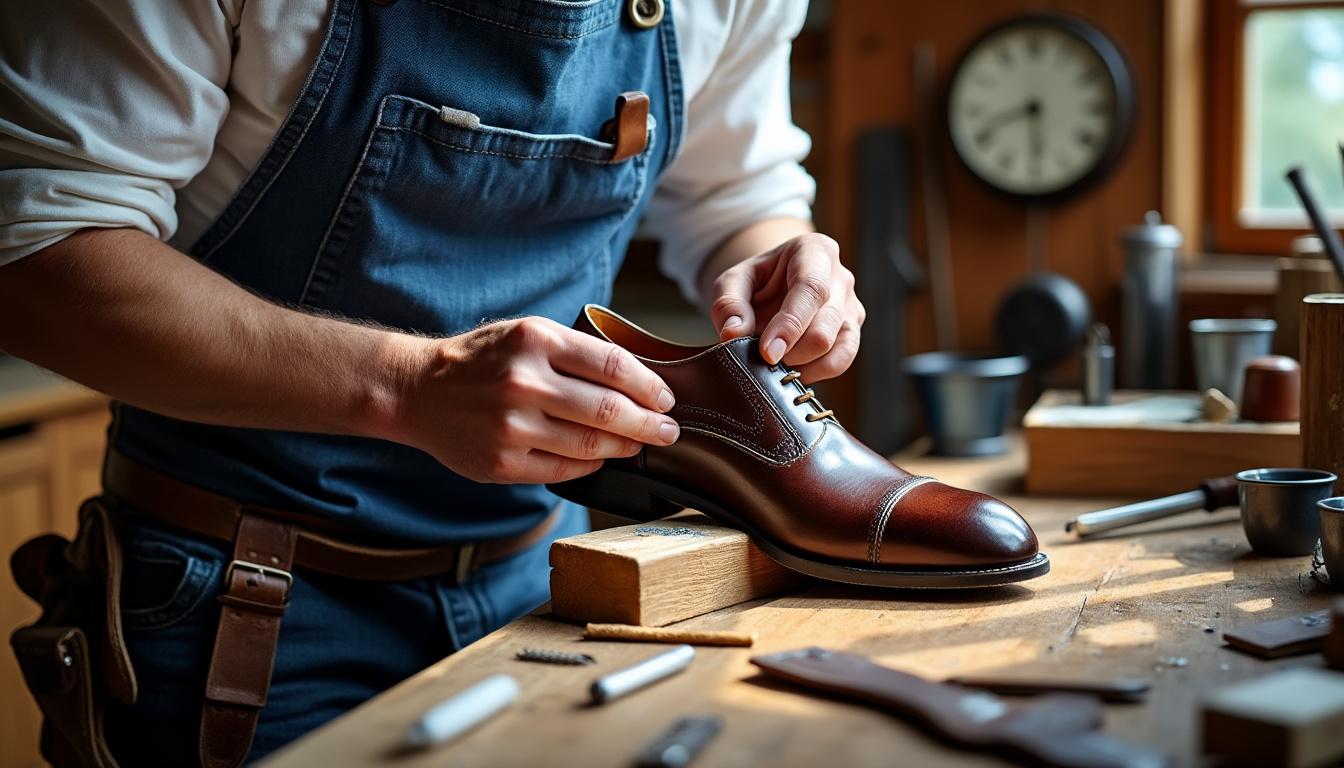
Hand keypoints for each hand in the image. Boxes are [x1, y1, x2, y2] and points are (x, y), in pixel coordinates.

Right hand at [394, 317, 678, 483]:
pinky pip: (565, 469)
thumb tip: (640, 378)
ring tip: (640, 444)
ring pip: (591, 445)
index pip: (613, 366)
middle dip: (649, 424)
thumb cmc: (482, 359)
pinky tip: (602, 457)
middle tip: (669, 430)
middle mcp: (524, 382)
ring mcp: (511, 426)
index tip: (666, 398)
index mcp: (535, 340)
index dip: (649, 386)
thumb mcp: (526, 332)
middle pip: (609, 410)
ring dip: (626, 447)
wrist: (418, 390)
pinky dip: (592, 464)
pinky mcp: (502, 462)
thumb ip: (577, 351)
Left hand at [709, 232, 863, 381]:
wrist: (776, 285)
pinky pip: (842, 360)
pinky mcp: (850, 332)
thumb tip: (733, 334)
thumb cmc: (758, 280)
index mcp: (815, 251)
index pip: (811, 288)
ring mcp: (850, 307)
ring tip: (776, 367)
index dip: (790, 324)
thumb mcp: (734, 281)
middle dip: (793, 352)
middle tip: (764, 361)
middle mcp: (840, 278)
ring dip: (805, 365)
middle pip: (826, 324)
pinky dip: (816, 373)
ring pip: (839, 346)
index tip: (768, 353)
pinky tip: (792, 373)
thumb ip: (729, 304)